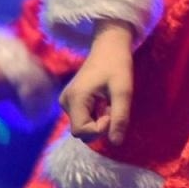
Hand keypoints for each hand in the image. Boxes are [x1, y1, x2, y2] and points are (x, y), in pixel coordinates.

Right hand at [59, 22, 134, 144]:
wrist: (109, 45)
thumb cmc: (118, 64)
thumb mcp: (123, 91)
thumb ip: (120, 117)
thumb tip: (116, 143)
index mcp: (74, 99)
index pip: (81, 131)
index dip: (100, 128)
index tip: (113, 112)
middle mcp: (65, 102)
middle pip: (81, 130)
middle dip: (100, 124)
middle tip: (113, 106)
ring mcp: (66, 101)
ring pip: (82, 124)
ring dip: (98, 119)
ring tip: (109, 101)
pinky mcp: (71, 99)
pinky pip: (82, 116)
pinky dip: (95, 114)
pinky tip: (103, 100)